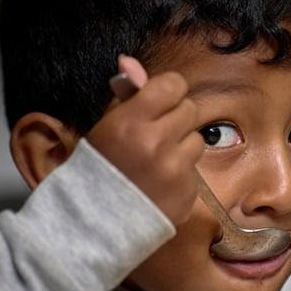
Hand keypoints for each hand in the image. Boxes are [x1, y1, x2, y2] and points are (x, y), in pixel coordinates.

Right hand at [87, 55, 203, 224]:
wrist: (93, 228)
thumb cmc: (95, 173)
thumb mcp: (102, 129)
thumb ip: (125, 96)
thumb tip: (130, 62)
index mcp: (131, 122)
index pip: (173, 85)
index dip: (167, 92)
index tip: (159, 103)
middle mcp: (157, 144)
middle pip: (190, 110)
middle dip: (175, 119)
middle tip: (155, 135)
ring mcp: (176, 172)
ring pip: (197, 141)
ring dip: (181, 147)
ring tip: (156, 164)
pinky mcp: (188, 195)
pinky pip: (195, 172)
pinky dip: (182, 176)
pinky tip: (159, 186)